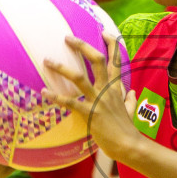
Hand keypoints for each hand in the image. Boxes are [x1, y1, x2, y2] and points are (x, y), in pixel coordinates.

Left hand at [44, 34, 140, 163]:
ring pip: (79, 77)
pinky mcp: (89, 113)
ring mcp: (98, 100)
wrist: (128, 145)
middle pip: (97, 60)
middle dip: (82, 46)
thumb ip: (130, 100)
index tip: (104, 32)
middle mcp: (106, 90)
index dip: (112, 44)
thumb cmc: (127, 129)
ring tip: (47, 60)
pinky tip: (44, 92)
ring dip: (62, 67)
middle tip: (67, 37)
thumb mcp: (131, 110)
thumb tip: (132, 92)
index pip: (116, 61)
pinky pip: (70, 102)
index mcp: (116, 88)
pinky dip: (55, 96)